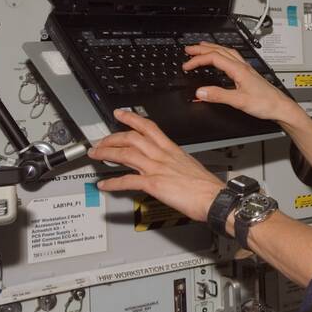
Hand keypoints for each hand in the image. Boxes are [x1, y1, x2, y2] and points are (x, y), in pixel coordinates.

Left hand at [90, 109, 222, 221]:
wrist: (214, 198)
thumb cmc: (207, 186)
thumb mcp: (190, 166)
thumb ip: (175, 164)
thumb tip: (169, 166)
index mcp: (172, 150)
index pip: (149, 127)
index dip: (132, 118)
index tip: (120, 113)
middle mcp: (163, 155)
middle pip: (132, 137)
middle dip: (113, 137)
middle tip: (101, 141)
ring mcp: (157, 168)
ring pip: (126, 154)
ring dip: (107, 153)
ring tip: (96, 155)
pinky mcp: (154, 184)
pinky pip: (128, 181)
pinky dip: (113, 183)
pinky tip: (104, 185)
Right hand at [184, 41, 300, 124]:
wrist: (280, 107)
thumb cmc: (265, 103)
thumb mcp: (239, 101)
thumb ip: (218, 96)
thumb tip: (200, 91)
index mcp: (239, 69)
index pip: (214, 58)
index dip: (198, 60)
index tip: (186, 65)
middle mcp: (242, 66)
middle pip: (219, 50)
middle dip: (202, 48)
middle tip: (188, 49)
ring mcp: (246, 69)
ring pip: (226, 52)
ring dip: (212, 48)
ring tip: (201, 48)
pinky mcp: (248, 74)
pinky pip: (232, 58)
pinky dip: (221, 55)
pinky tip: (220, 60)